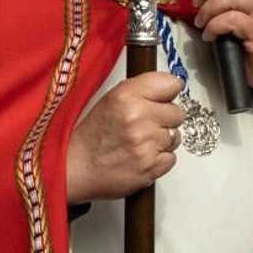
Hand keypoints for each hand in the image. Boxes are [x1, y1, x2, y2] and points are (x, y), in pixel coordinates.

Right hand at [67, 72, 185, 203]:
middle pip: (178, 113)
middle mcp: (137, 116)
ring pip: (175, 137)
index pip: (171, 84)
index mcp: (126, 95)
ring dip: (162, 141)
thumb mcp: (111, 100)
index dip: (168, 93)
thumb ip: (141, 90)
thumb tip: (171, 87)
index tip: (164, 98)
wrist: (75, 168)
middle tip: (145, 126)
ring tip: (139, 143)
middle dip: (165, 119)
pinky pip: (171, 158)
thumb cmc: (92, 136)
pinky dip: (159, 160)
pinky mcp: (151, 166)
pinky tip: (141, 157)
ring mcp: (145, 143)